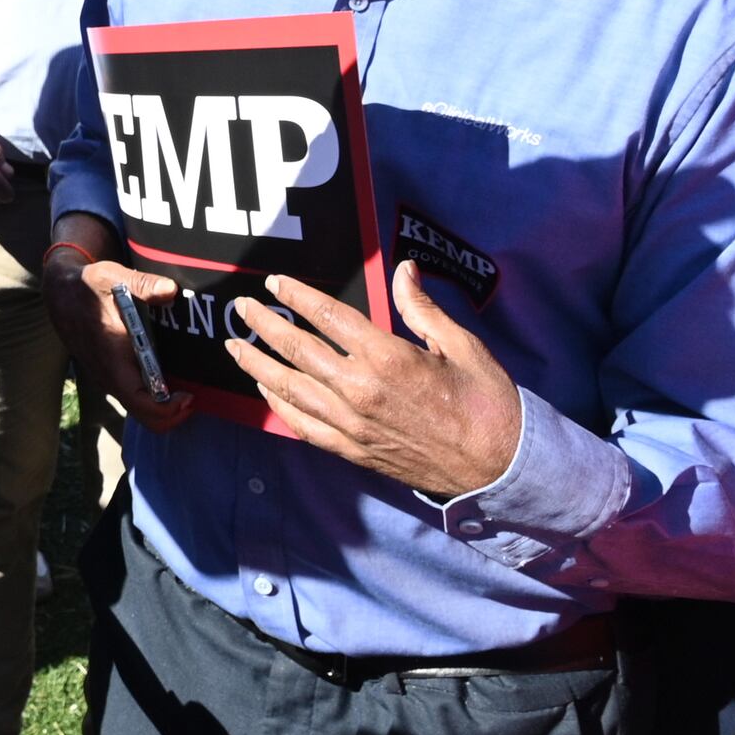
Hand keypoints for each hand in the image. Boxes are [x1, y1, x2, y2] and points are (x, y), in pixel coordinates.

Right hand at [43, 240, 195, 432]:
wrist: (59, 293)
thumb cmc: (88, 287)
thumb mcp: (114, 277)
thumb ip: (143, 285)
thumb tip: (170, 290)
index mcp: (112, 359)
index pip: (140, 402)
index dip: (167, 409)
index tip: (189, 396)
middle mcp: (109, 376)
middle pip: (144, 415)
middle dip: (172, 415)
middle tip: (194, 397)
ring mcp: (108, 379)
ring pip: (139, 409)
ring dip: (164, 406)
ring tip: (187, 388)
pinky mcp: (110, 375)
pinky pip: (134, 397)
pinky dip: (154, 397)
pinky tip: (169, 378)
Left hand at [226, 264, 521, 500]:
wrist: (498, 466)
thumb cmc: (486, 401)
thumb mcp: (461, 344)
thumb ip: (422, 307)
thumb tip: (403, 268)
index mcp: (387, 357)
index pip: (327, 316)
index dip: (296, 296)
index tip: (274, 282)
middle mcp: (360, 390)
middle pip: (296, 350)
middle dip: (263, 325)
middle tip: (241, 308)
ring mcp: (352, 424)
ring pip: (290, 390)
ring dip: (258, 365)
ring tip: (236, 347)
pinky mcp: (353, 451)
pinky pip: (303, 426)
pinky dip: (279, 406)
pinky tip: (266, 391)